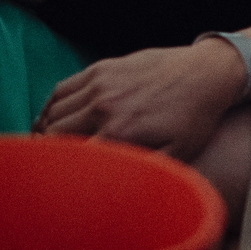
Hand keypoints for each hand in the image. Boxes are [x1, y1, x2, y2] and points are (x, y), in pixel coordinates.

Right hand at [37, 41, 248, 159]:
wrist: (205, 73)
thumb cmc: (193, 118)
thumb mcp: (177, 155)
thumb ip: (142, 172)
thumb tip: (112, 183)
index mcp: (119, 131)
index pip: (70, 157)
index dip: (60, 170)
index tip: (60, 177)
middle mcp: (104, 106)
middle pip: (54, 135)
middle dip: (48, 153)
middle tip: (50, 164)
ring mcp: (100, 83)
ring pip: (54, 111)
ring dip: (45, 130)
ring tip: (46, 145)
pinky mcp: (102, 67)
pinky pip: (62, 88)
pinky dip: (51, 106)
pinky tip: (52, 118)